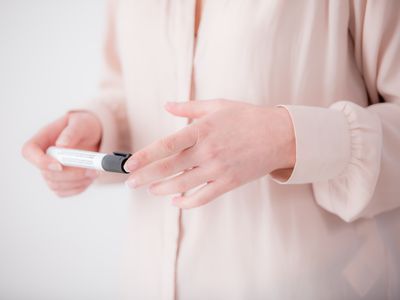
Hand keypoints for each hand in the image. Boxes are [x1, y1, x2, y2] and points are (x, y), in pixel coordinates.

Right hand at [22, 111, 102, 196]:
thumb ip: (72, 132)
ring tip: (95, 171)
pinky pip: (65, 192)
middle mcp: (43, 157)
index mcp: (42, 139)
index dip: (41, 162)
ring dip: (78, 182)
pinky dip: (80, 187)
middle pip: (46, 174)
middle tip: (91, 169)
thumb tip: (62, 145)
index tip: (60, 165)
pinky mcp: (61, 182)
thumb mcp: (81, 123)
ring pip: (56, 185)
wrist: (93, 136)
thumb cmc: (84, 126)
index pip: (29, 152)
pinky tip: (91, 176)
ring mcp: (50, 171)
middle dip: (70, 174)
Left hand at [124, 99, 295, 208]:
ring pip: (183, 185)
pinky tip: (176, 202)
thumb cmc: (247, 117)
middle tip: (130, 182)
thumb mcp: (217, 105)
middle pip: (169, 168)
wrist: (279, 135)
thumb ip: (189, 107)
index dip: (145, 156)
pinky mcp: (228, 182)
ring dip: (162, 189)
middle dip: (145, 176)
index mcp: (202, 130)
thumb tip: (166, 104)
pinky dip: (187, 202)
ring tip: (150, 189)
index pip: (166, 146)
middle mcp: (207, 151)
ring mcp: (218, 169)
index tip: (129, 164)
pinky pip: (203, 197)